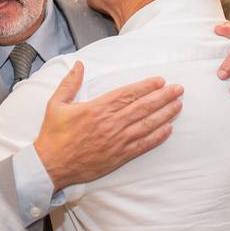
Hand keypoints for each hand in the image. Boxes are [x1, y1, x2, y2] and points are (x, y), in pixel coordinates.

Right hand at [34, 61, 182, 190]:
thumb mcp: (56, 104)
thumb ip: (70, 83)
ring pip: (147, 125)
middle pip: (143, 107)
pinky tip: (168, 129)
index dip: (146, 86)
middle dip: (163, 97)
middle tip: (178, 89)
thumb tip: (79, 65)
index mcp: (97, 108)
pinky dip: (157, 137)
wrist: (51, 165)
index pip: (128, 94)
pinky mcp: (119, 156)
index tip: (160, 81)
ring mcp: (117, 141)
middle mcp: (111, 123)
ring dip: (165, 114)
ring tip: (178, 105)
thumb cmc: (53, 134)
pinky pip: (143, 145)